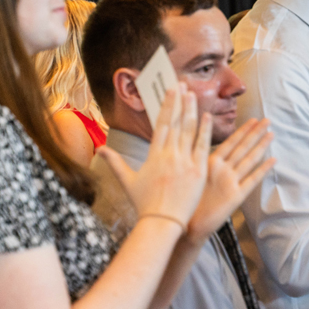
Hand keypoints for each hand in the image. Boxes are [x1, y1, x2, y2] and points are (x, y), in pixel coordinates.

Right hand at [97, 85, 209, 226]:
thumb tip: (100, 148)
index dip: (167, 105)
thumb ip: (116, 162)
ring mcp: (186, 162)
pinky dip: (206, 131)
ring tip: (193, 94)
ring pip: (190, 131)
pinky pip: (203, 146)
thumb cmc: (144, 204)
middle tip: (183, 84)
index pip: (162, 124)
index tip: (171, 91)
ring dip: (192, 110)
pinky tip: (208, 116)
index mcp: (154, 156)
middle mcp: (170, 155)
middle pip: (176, 123)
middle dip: (180, 102)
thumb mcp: (128, 181)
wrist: (161, 223)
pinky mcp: (199, 171)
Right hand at [186, 118, 275, 240]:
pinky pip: (253, 180)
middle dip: (256, 132)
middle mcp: (222, 169)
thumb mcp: (193, 176)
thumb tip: (213, 153)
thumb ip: (203, 163)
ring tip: (272, 133)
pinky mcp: (237, 196)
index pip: (231, 142)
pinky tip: (273, 160)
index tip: (253, 120)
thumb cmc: (186, 200)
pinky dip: (264, 169)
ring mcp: (230, 182)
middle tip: (268, 120)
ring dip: (262, 146)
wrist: (186, 225)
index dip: (243, 131)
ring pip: (250, 160)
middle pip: (243, 147)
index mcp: (210, 163)